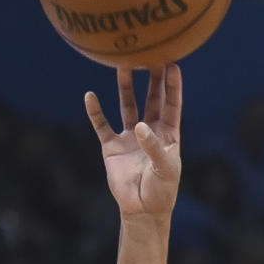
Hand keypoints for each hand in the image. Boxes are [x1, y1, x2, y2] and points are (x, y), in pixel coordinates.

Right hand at [85, 66, 182, 219]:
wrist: (142, 209)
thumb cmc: (162, 190)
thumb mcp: (165, 168)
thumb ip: (154, 147)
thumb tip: (139, 126)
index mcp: (168, 134)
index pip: (171, 105)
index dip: (173, 86)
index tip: (173, 65)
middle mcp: (149, 131)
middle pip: (151, 98)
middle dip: (151, 78)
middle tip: (149, 54)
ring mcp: (129, 137)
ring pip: (127, 105)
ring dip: (125, 87)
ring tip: (122, 65)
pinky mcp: (112, 147)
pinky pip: (102, 125)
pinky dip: (95, 111)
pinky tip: (90, 96)